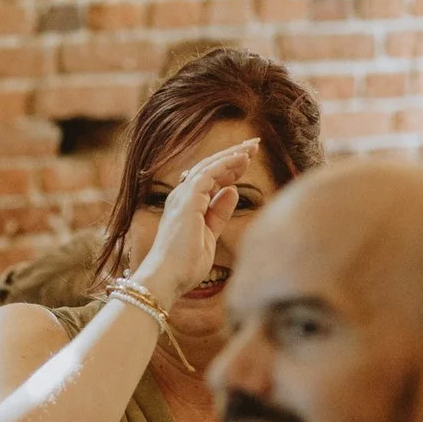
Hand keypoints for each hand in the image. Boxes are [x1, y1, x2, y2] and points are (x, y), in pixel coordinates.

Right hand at [129, 139, 257, 307]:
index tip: (249, 159)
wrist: (168, 278)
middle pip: (209, 168)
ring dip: (231, 155)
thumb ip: (219, 212)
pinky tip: (242, 159)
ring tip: (252, 146)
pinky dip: (225, 164)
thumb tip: (233, 191)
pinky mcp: (187, 200)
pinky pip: (208, 174)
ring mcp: (182, 197)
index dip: (229, 167)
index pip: (209, 179)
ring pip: (209, 166)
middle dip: (232, 155)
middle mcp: (181, 197)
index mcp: (186, 205)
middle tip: (254, 144)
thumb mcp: (210, 234)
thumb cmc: (185, 264)